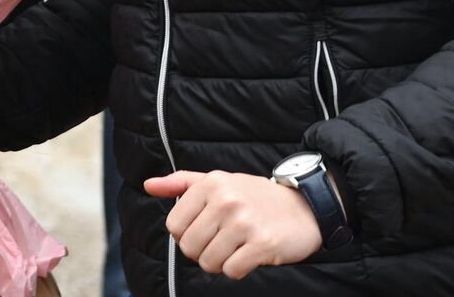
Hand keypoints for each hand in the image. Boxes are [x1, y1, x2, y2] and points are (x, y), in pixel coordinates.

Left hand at [145, 170, 323, 278]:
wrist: (305, 207)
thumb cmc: (254, 197)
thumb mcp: (217, 181)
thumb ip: (180, 183)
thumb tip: (148, 185)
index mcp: (210, 184)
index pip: (173, 226)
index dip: (185, 236)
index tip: (203, 232)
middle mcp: (225, 201)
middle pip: (189, 247)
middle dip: (201, 252)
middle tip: (221, 244)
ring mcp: (244, 222)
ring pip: (208, 262)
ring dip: (220, 263)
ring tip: (235, 249)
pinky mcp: (262, 244)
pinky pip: (232, 271)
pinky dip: (237, 270)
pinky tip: (248, 256)